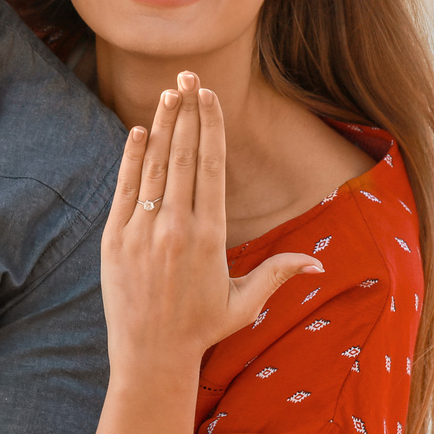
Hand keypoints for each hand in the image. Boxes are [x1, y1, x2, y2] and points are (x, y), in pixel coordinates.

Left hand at [99, 72, 320, 378]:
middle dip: (186, 112)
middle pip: (182, 156)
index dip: (209, 127)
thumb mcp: (244, 302)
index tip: (209, 96)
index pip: (210, 167)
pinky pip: (126, 189)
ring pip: (153, 167)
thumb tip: (318, 264)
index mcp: (210, 237)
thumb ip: (277, 274)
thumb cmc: (201, 329)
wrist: (150, 356)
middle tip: (188, 77)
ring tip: (168, 93)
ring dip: (160, 126)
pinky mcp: (114, 239)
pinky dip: (131, 158)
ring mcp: (141, 231)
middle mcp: (176, 228)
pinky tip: (137, 131)